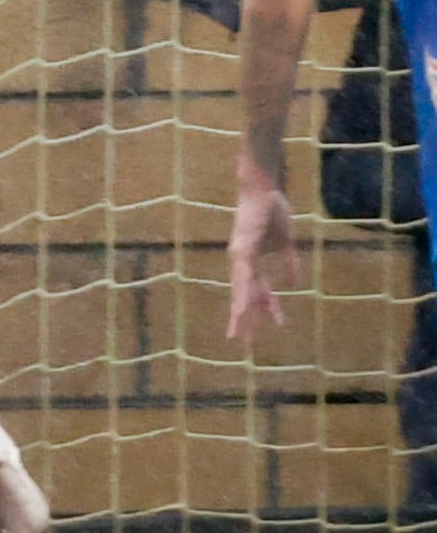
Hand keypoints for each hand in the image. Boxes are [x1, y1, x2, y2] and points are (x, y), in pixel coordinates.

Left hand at [227, 177, 297, 337]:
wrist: (266, 190)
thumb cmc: (273, 212)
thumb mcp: (286, 243)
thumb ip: (289, 263)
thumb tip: (295, 282)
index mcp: (253, 262)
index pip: (258, 290)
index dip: (262, 308)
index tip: (268, 326)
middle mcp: (243, 262)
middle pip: (245, 296)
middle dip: (246, 319)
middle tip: (243, 342)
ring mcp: (240, 256)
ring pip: (241, 290)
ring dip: (241, 312)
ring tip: (238, 332)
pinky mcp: (242, 249)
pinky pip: (244, 275)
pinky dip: (244, 292)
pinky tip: (242, 307)